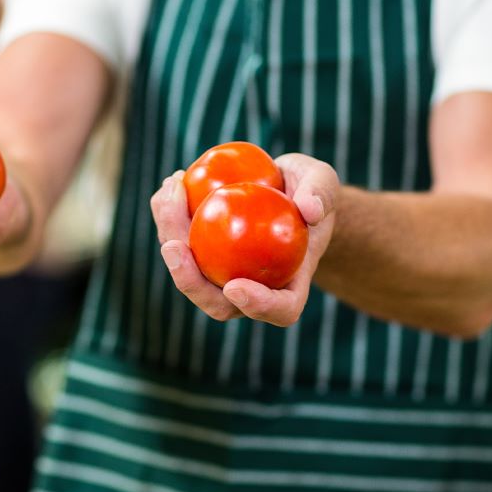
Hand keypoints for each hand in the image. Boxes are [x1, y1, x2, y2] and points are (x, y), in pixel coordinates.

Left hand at [151, 153, 338, 326]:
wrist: (285, 190)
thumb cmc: (308, 191)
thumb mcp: (323, 182)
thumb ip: (322, 194)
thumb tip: (310, 210)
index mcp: (290, 285)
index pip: (280, 310)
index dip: (257, 306)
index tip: (236, 286)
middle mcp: (251, 290)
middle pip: (218, 303)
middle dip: (190, 283)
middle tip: (175, 246)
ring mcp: (222, 276)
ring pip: (189, 274)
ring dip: (171, 237)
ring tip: (172, 192)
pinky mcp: (200, 255)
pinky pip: (179, 243)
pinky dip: (168, 215)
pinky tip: (171, 184)